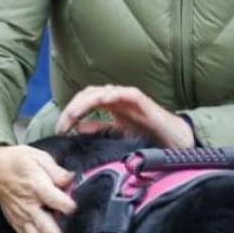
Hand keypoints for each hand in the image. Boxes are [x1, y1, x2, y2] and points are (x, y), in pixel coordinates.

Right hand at [0, 144, 75, 232]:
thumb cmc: (16, 161)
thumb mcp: (37, 157)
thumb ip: (56, 170)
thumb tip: (73, 178)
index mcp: (37, 187)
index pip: (58, 201)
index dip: (70, 208)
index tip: (82, 214)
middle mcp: (30, 207)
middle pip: (47, 227)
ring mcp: (23, 219)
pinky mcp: (18, 226)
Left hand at [54, 84, 195, 148]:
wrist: (175, 140)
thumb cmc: (149, 137)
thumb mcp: (118, 135)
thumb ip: (99, 130)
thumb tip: (77, 129)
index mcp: (110, 105)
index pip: (83, 102)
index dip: (69, 113)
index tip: (59, 130)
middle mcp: (116, 98)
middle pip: (87, 94)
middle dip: (71, 108)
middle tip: (61, 126)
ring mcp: (127, 97)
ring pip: (99, 92)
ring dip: (83, 103)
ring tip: (72, 116)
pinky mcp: (140, 99)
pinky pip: (122, 93)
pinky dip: (108, 96)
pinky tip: (99, 103)